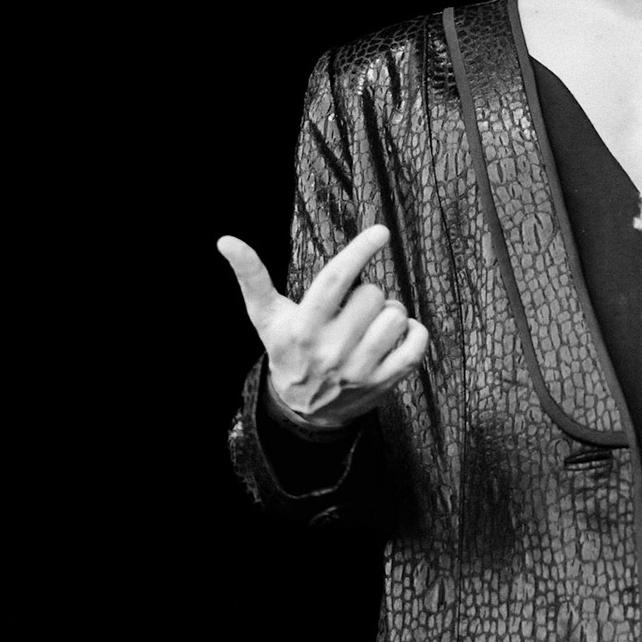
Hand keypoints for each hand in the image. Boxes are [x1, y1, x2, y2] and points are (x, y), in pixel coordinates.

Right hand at [218, 225, 427, 429]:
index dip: (359, 251)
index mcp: (303, 327)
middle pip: (371, 295)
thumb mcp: (265, 317)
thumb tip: (226, 241)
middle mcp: (331, 349)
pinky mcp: (383, 382)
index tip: (379, 231)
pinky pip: (415, 345)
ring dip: (390, 313)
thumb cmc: (286, 350)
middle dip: (368, 293)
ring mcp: (359, 368)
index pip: (335, 280)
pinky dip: (415, 332)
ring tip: (372, 323)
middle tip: (355, 307)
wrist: (302, 410)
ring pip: (396, 316)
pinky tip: (399, 332)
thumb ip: (251, 276)